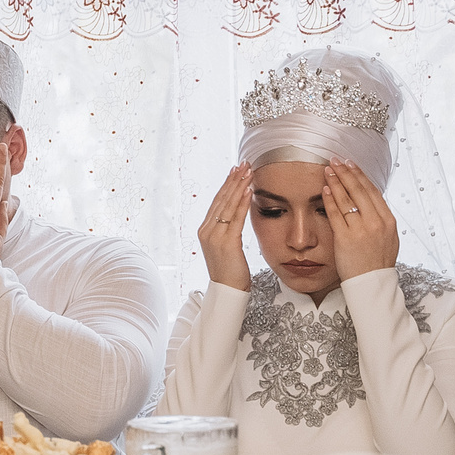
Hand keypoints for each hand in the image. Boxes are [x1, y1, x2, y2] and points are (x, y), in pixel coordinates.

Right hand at [198, 164, 252, 290]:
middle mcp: (206, 231)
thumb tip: (237, 214)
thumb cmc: (231, 271)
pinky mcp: (226, 242)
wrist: (228, 290)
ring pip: (228, 205)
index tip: (236, 171)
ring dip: (239, 186)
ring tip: (247, 171)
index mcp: (205, 231)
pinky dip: (242, 202)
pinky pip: (235, 218)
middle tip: (243, 163)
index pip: (217, 202)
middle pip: (221, 200)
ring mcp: (214, 236)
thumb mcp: (227, 247)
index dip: (227, 185)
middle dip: (233, 180)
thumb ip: (228, 230)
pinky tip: (248, 190)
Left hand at [321, 161, 398, 281]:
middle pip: (359, 190)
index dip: (360, 175)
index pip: (372, 191)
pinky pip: (336, 214)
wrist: (372, 283)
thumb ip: (380, 220)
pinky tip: (324, 189)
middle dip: (346, 172)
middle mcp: (377, 222)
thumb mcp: (388, 237)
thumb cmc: (377, 262)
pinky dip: (330, 200)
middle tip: (336, 160)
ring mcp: (361, 229)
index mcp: (388, 220)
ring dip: (336, 181)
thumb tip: (372, 203)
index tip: (351, 164)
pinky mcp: (346, 238)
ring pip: (347, 199)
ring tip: (328, 169)